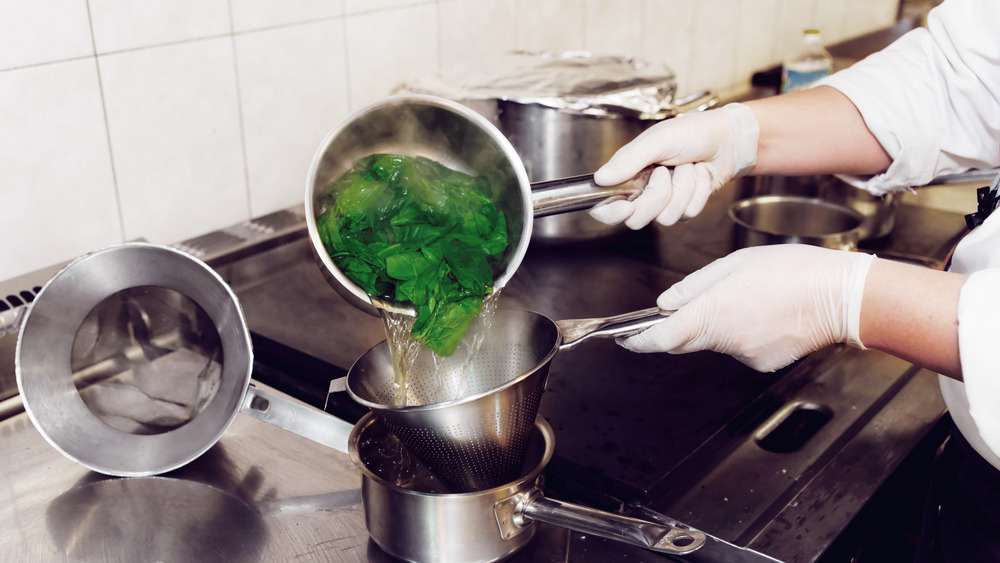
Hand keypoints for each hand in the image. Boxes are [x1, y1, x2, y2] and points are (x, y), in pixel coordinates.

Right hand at [589, 103, 758, 228]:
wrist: (726, 139)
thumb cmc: (691, 133)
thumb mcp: (657, 140)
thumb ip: (628, 160)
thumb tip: (601, 178)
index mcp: (627, 174)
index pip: (604, 207)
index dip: (610, 213)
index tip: (625, 206)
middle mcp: (642, 191)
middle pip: (636, 219)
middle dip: (656, 196)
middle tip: (665, 172)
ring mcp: (664, 201)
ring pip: (665, 218)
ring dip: (682, 189)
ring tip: (686, 167)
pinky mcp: (684, 207)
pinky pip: (687, 214)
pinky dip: (697, 192)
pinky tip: (698, 175)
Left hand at [619, 245, 874, 371]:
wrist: (842, 297)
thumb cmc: (793, 271)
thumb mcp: (736, 264)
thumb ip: (695, 286)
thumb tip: (666, 303)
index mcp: (714, 312)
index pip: (662, 337)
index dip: (639, 340)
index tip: (626, 338)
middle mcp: (726, 340)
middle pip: (685, 340)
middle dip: (676, 328)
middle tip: (682, 308)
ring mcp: (745, 355)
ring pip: (714, 341)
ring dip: (715, 324)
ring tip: (746, 297)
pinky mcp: (763, 362)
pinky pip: (738, 347)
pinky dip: (740, 332)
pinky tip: (763, 313)